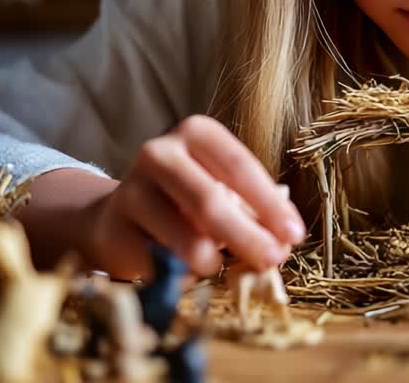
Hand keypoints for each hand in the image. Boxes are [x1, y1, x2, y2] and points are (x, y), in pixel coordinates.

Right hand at [81, 115, 305, 279]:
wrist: (121, 217)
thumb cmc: (187, 200)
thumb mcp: (223, 190)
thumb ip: (252, 210)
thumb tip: (282, 242)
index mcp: (196, 133)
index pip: (239, 165)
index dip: (269, 203)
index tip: (294, 234)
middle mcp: (160, 153)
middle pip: (210, 200)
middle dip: (247, 235)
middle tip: (272, 260)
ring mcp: (132, 189)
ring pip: (184, 236)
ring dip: (212, 260)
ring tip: (220, 267)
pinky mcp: (114, 229)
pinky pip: (159, 262)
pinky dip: (182, 274)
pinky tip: (187, 273)